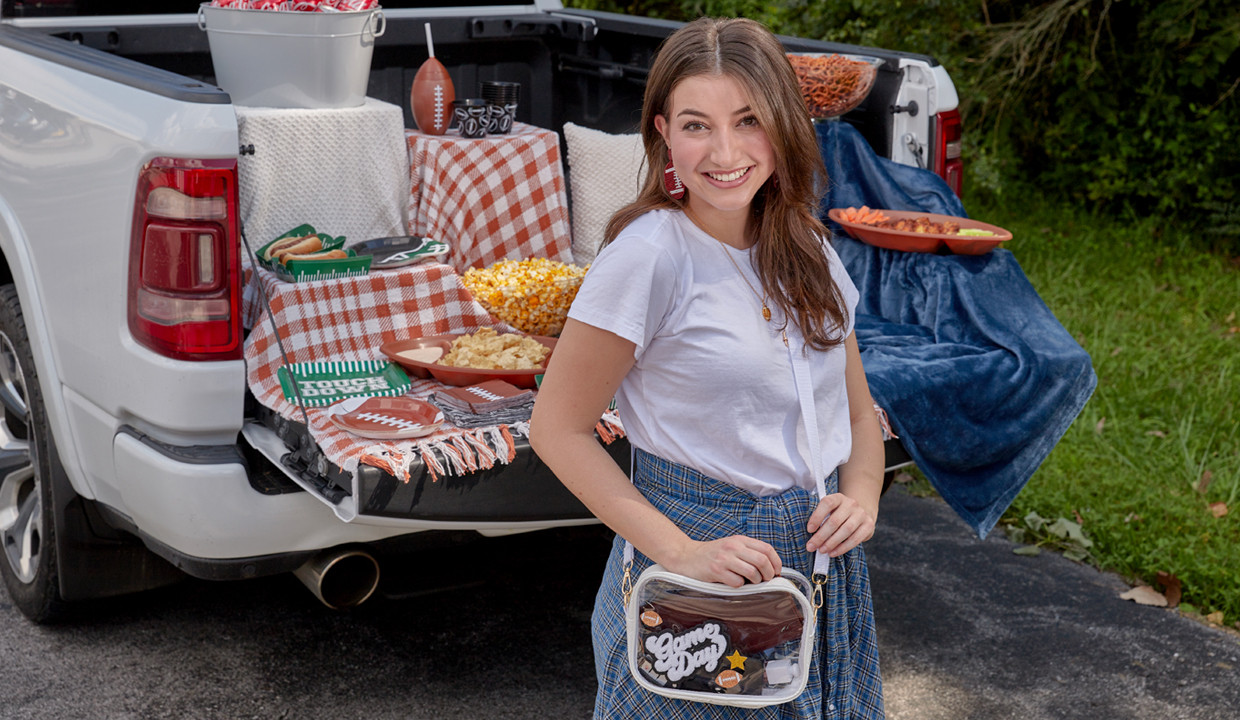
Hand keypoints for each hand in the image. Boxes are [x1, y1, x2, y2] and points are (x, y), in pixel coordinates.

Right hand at [665, 535, 782, 587]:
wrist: (686, 556)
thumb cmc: (712, 555)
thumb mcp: (731, 547)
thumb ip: (748, 553)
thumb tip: (771, 569)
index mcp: (739, 540)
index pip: (767, 549)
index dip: (776, 562)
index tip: (776, 572)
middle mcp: (733, 547)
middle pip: (762, 561)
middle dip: (768, 574)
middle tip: (765, 581)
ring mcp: (724, 558)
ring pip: (752, 572)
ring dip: (755, 581)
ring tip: (749, 583)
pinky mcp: (716, 571)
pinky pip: (736, 582)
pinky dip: (738, 586)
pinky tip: (732, 583)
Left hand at [806, 493, 875, 557]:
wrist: (861, 513)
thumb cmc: (839, 514)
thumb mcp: (830, 511)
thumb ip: (822, 518)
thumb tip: (811, 534)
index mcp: (838, 498)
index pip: (827, 503)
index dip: (817, 517)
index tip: (809, 530)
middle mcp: (851, 504)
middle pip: (834, 521)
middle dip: (821, 536)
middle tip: (811, 546)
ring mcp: (861, 514)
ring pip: (846, 530)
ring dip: (832, 543)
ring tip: (822, 550)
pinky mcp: (869, 525)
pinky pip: (855, 539)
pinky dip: (843, 548)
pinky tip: (833, 553)